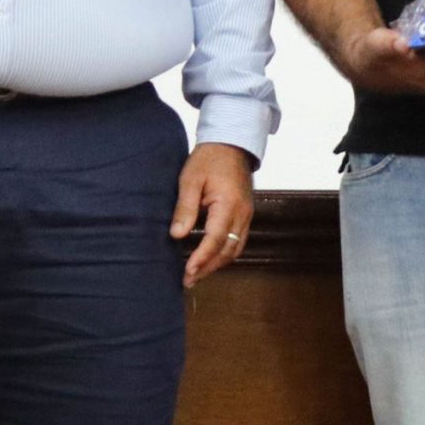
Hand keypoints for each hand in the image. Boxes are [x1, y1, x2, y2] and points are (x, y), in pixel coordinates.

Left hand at [170, 142, 254, 288]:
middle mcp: (242, 213)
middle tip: (189, 280)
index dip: (201, 258)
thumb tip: (177, 235)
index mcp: (228, 204)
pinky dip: (225, 253)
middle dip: (208, 267)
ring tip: (197, 274)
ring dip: (217, 264)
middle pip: (228, 250)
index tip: (188, 272)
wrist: (231, 144)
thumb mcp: (190, 179)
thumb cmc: (208, 159)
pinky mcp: (246, 214)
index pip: (215, 239)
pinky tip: (211, 259)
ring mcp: (247, 215)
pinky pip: (238, 240)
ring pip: (236, 248)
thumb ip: (185, 208)